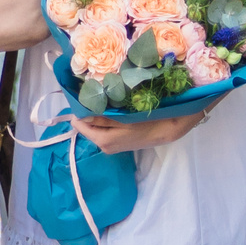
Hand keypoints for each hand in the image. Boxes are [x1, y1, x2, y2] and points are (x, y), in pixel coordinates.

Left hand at [72, 110, 205, 154]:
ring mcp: (110, 146)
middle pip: (86, 126)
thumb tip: (81, 116)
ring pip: (95, 128)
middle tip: (97, 97)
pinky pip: (103, 130)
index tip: (86, 98)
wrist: (166, 131)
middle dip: (89, 113)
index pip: (79, 125)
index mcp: (103, 141)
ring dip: (98, 116)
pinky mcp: (116, 143)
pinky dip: (105, 121)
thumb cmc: (146, 122)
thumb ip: (101, 118)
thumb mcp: (124, 118)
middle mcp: (103, 147)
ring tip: (106, 103)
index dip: (80, 110)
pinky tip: (113, 112)